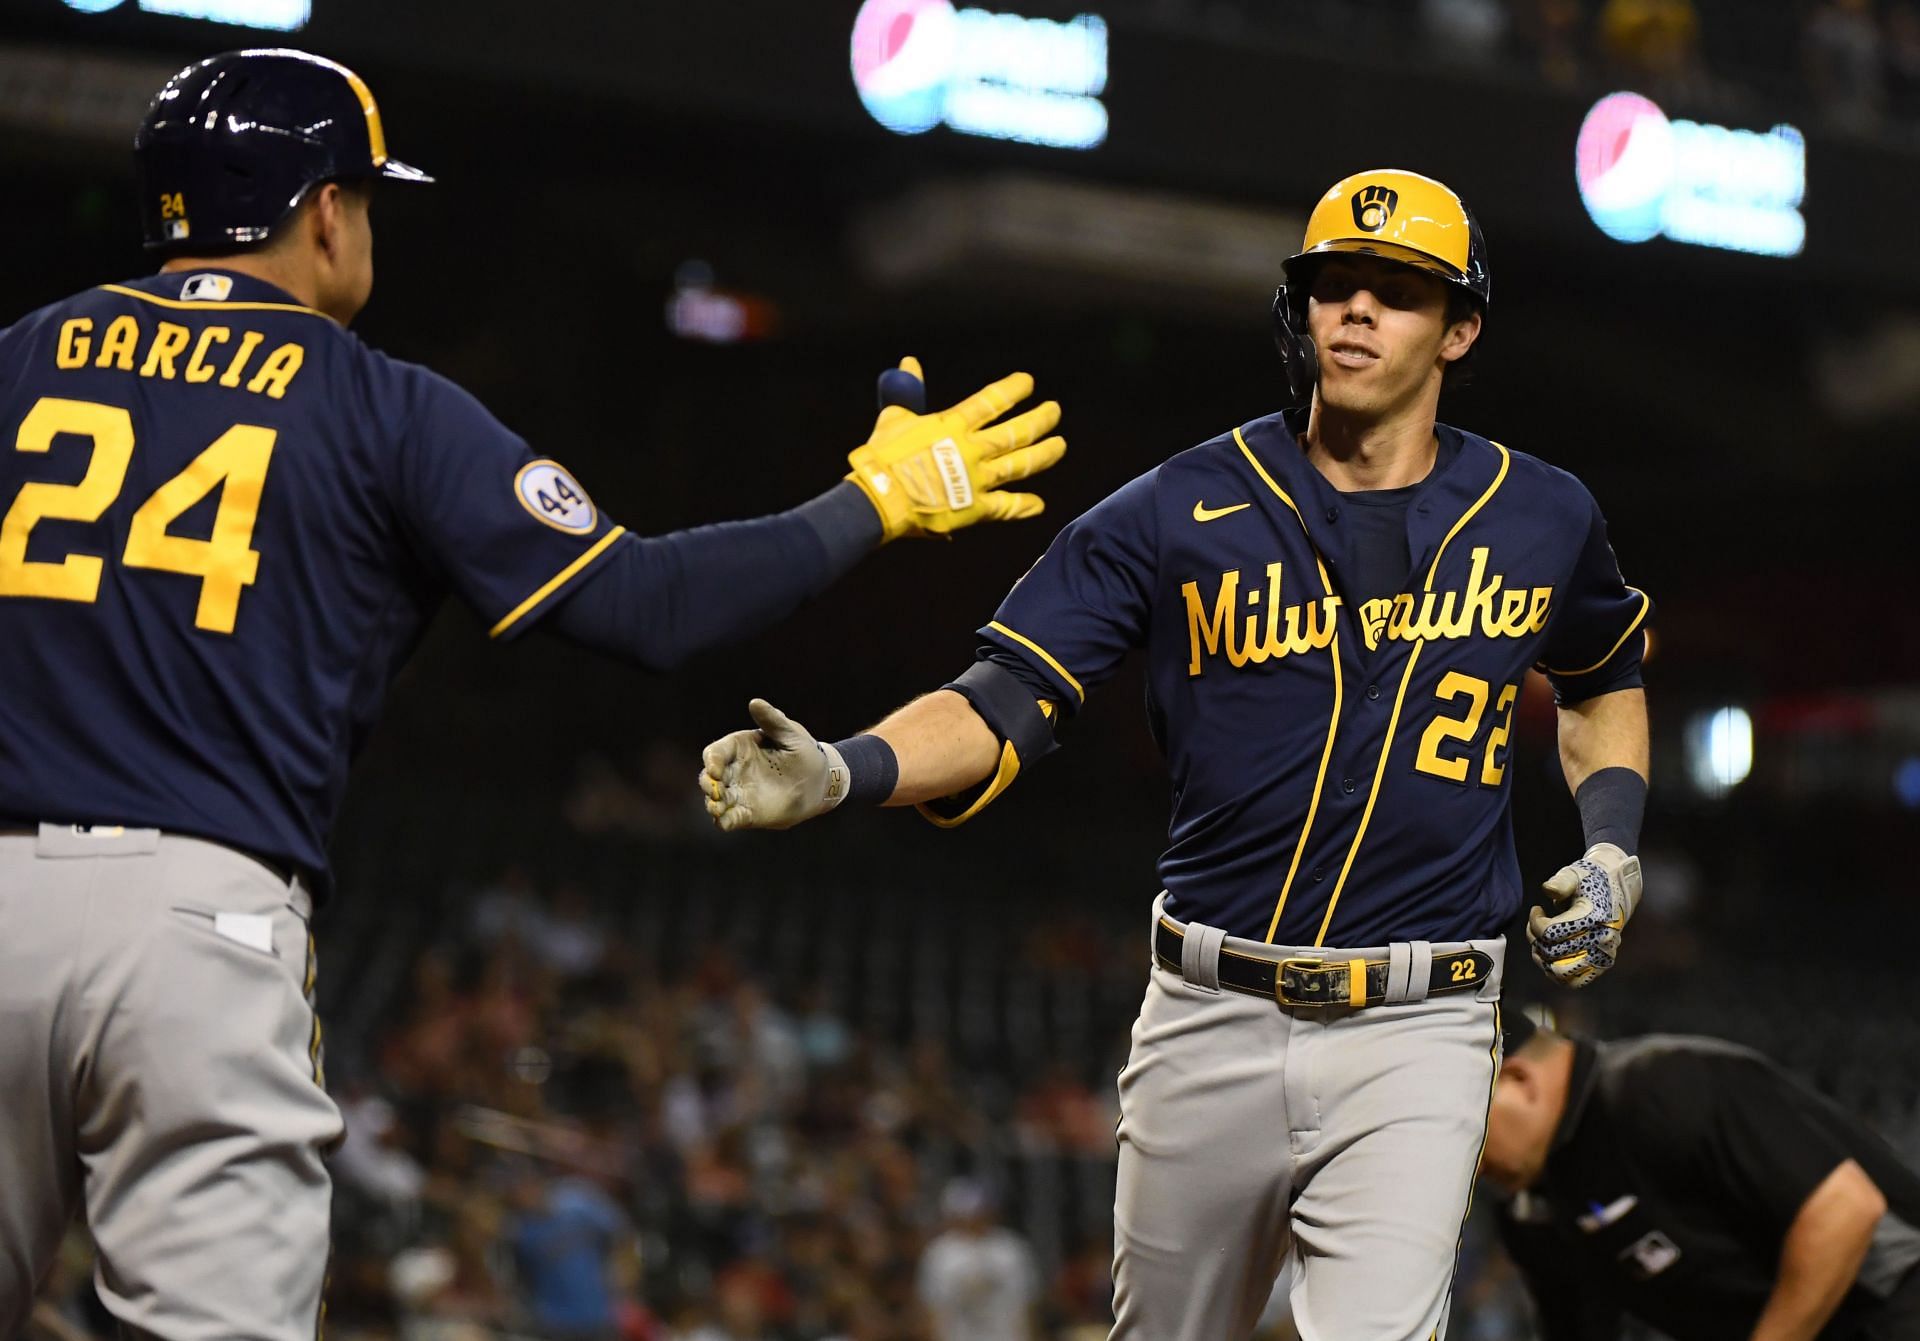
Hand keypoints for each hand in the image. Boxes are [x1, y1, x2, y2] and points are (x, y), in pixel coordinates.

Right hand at [700, 699, 846, 831]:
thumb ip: (772, 720)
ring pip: (716, 799)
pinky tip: (724, 822)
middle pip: (709, 777)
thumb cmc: (803, 752)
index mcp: (739, 748)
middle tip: (714, 789)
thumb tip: (755, 702)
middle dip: (707, 783)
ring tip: (717, 807)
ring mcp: (739, 792)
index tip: (715, 769)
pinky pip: (730, 818)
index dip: (712, 760)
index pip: (716, 752)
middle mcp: (734, 771)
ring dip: (712, 804)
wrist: (819, 782)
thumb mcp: (791, 734)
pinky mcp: (747, 812)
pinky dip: (724, 821)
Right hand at [847, 356, 1065, 541]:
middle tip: (1055, 411)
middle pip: (1017, 432)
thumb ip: (908, 390)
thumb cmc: (882, 457)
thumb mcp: (894, 417)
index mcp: (953, 425)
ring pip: (1020, 464)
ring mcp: (977, 480)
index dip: (1013, 389)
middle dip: (1040, 419)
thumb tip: (909, 362)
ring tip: (1060, 446)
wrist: (880, 499)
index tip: (1028, 382)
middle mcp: (972, 450)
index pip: (992, 401)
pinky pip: (1006, 507)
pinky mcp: (974, 509)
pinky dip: (1024, 506)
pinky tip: (1039, 504)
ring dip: (1044, 454)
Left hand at [1528, 843, 1642, 987]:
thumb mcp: (1574, 874)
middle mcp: (1601, 940)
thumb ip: (1561, 882)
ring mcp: (1603, 955)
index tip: (1537, 909)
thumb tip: (1548, 890)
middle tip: (1536, 924)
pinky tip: (1550, 957)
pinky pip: (1575, 982)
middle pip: (1552, 953)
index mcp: (1594, 918)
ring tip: (1541, 942)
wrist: (1617, 888)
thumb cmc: (1590, 880)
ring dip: (1543, 959)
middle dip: (1535, 939)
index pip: (1551, 932)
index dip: (1535, 923)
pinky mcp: (1602, 964)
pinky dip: (1557, 974)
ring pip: (1560, 972)